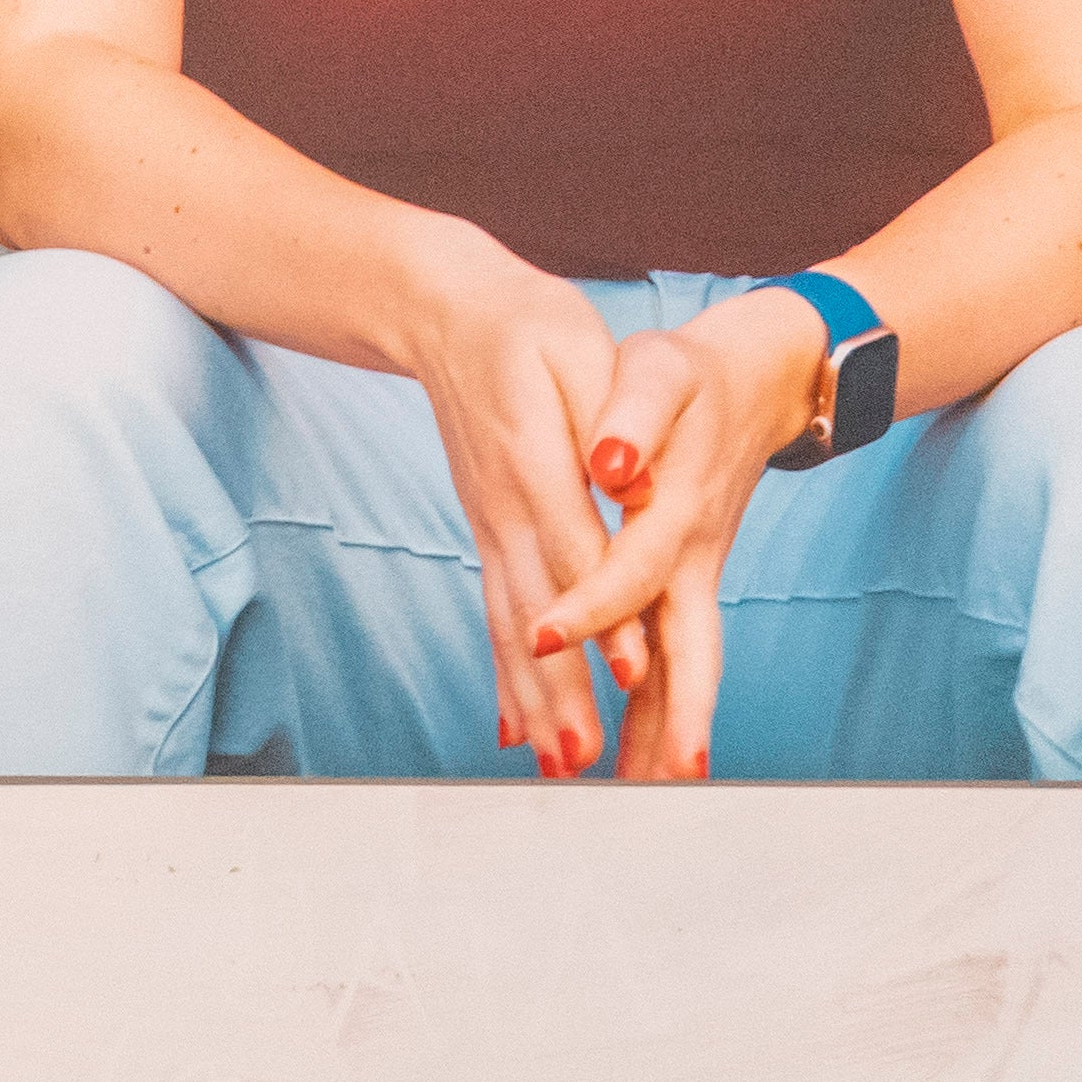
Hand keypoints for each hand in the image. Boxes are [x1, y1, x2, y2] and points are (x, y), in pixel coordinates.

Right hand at [390, 243, 638, 776]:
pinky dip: (505, 677)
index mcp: (534, 462)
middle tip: (584, 761)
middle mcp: (505, 509)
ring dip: (535, 702)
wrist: (447, 314)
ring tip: (562, 767)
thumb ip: (605, 417)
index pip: (575, 549)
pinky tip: (517, 728)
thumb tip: (634, 479)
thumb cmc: (526, 328)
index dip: (604, 613)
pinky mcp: (489, 534)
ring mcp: (490, 527)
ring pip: (512, 626)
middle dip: (562, 691)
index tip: (632, 673)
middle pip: (536, 612)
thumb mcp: (575, 352)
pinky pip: (495, 614)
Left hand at [539, 291, 834, 781]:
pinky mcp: (688, 582)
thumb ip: (635, 410)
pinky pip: (675, 656)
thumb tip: (613, 459)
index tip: (543, 637)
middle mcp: (692, 558)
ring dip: (666, 732)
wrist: (757, 376)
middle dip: (667, 719)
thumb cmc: (692, 373)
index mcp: (676, 510)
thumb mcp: (660, 371)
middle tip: (644, 787)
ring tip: (639, 798)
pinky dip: (658, 706)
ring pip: (685, 668)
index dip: (591, 605)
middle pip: (687, 652)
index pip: (631, 570)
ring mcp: (695, 577)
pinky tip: (637, 755)